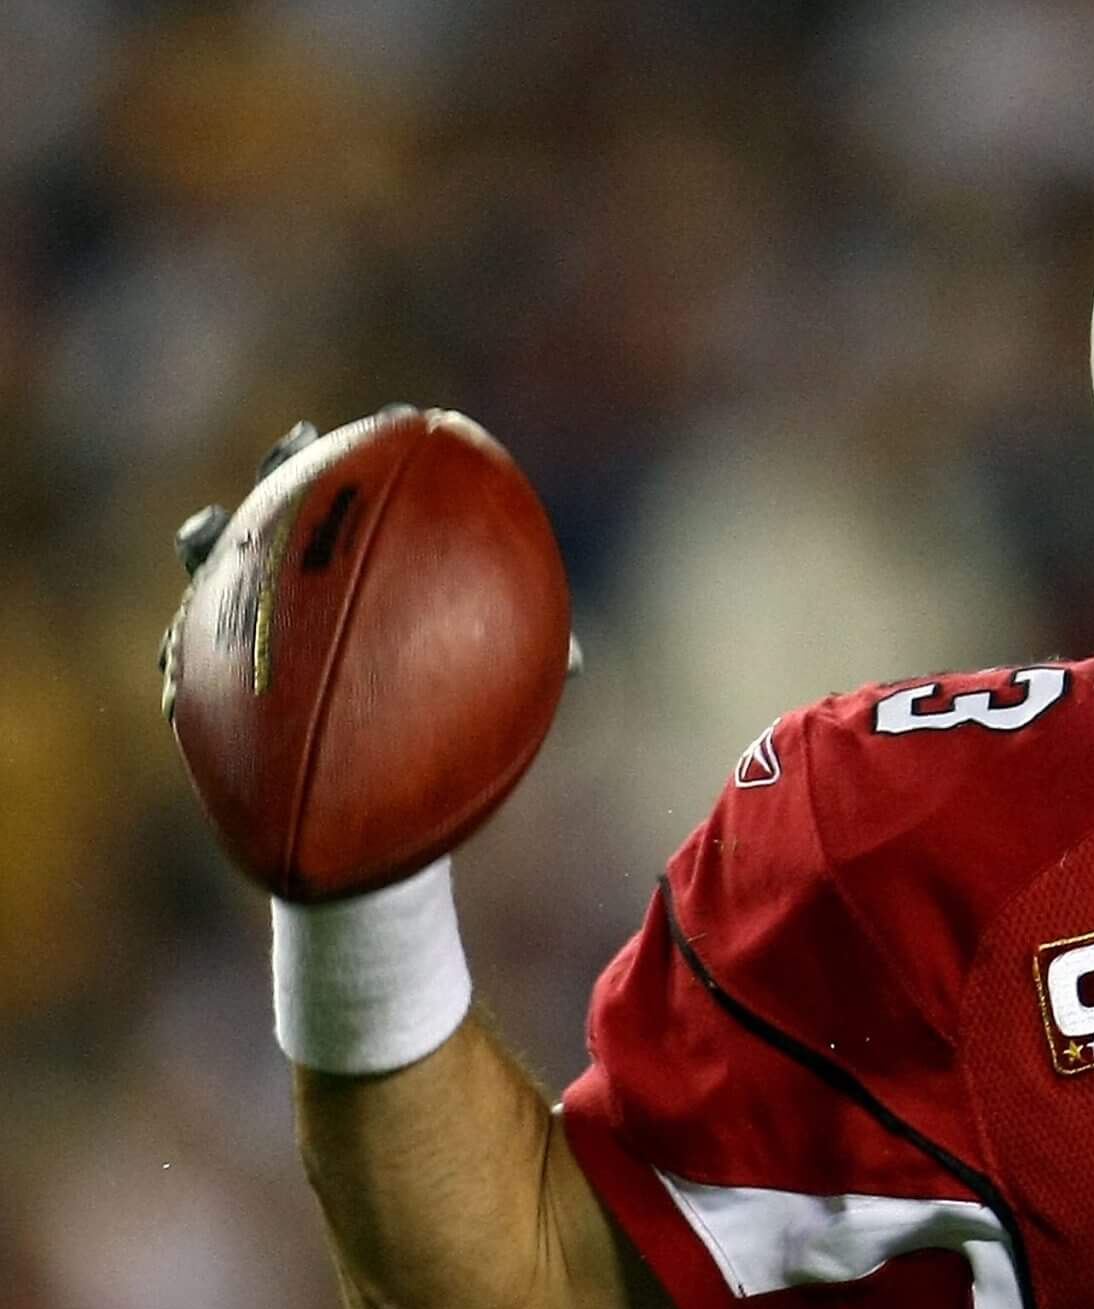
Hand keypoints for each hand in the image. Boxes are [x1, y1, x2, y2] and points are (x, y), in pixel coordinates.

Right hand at [157, 417, 581, 718]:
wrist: (384, 766)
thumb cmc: (445, 704)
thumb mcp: (494, 680)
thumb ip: (532, 658)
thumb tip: (575, 663)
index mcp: (373, 550)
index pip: (377, 483)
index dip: (389, 443)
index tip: (404, 413)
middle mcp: (312, 563)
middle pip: (293, 495)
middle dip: (292, 462)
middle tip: (299, 440)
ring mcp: (260, 605)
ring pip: (221, 558)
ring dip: (209, 542)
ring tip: (204, 536)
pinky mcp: (220, 662)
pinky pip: (190, 657)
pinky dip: (180, 665)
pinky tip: (176, 683)